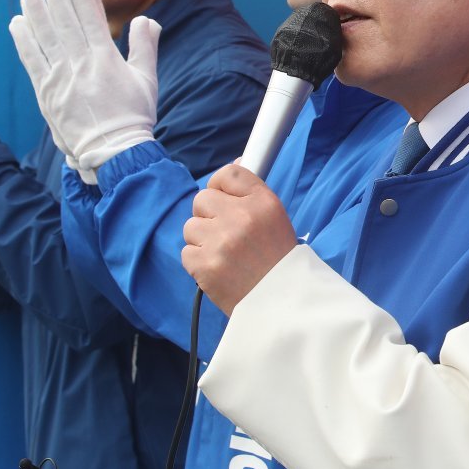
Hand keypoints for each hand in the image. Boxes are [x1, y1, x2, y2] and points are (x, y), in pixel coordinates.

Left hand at [9, 0, 157, 172]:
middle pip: (66, 23)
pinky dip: (23, 41)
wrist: (113, 151)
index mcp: (107, 60)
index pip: (92, 19)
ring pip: (45, 38)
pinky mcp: (46, 93)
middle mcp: (81, 65)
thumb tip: (146, 20)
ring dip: (36, 13)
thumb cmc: (134, 116)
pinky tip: (18, 23)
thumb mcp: (148, 79)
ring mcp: (61, 79)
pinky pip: (31, 61)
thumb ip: (145, 47)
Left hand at [182, 163, 298, 313]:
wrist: (282, 303)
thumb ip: (251, 193)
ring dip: (203, 239)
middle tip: (226, 233)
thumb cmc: (278, 259)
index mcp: (264, 202)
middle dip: (209, 215)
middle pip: (202, 198)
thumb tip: (233, 165)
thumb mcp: (275, 217)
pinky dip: (198, 261)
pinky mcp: (204, 265)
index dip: (221, 186)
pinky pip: (187, 252)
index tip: (224, 198)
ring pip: (191, 226)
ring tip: (224, 254)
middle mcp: (241, 217)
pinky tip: (218, 268)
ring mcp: (220, 241)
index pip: (229, 174)